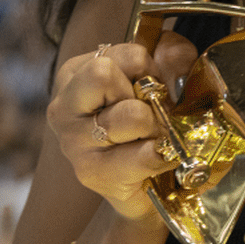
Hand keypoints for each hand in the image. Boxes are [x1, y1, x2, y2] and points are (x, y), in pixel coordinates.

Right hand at [47, 35, 196, 221]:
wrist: (148, 189)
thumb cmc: (145, 126)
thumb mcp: (158, 77)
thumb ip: (170, 55)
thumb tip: (181, 59)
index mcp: (74, 75)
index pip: (126, 54)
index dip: (150, 70)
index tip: (149, 90)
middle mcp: (64, 107)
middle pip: (103, 74)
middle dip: (144, 95)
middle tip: (150, 115)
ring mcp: (73, 142)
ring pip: (132, 115)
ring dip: (156, 127)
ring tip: (153, 138)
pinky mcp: (91, 173)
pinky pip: (144, 155)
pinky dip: (163, 156)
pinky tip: (160, 158)